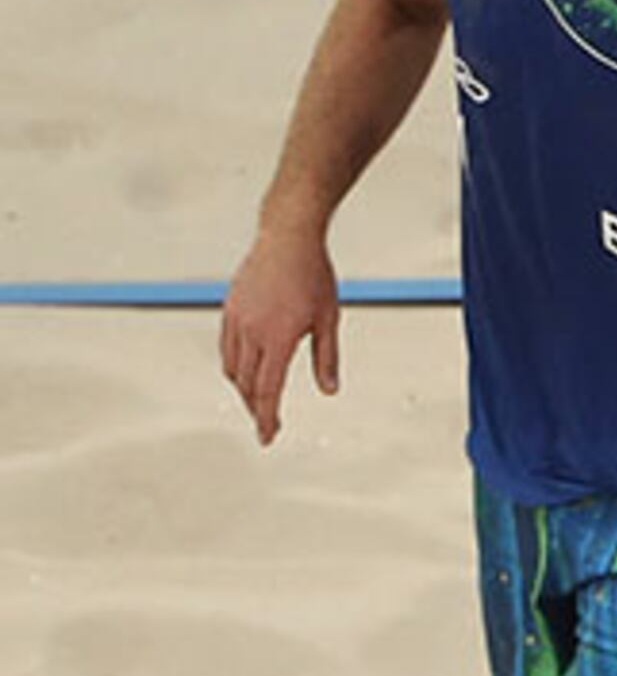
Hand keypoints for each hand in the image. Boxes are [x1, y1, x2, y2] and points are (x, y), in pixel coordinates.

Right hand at [218, 237, 341, 445]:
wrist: (287, 237)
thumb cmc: (314, 275)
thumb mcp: (329, 319)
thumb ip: (327, 357)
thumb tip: (329, 391)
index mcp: (278, 337)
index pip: (268, 390)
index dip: (267, 417)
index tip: (267, 438)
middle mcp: (252, 331)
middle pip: (247, 384)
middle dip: (255, 408)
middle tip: (267, 425)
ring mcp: (237, 319)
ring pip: (232, 367)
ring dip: (244, 389)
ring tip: (258, 402)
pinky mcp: (230, 309)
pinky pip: (226, 347)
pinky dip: (234, 367)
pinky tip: (245, 373)